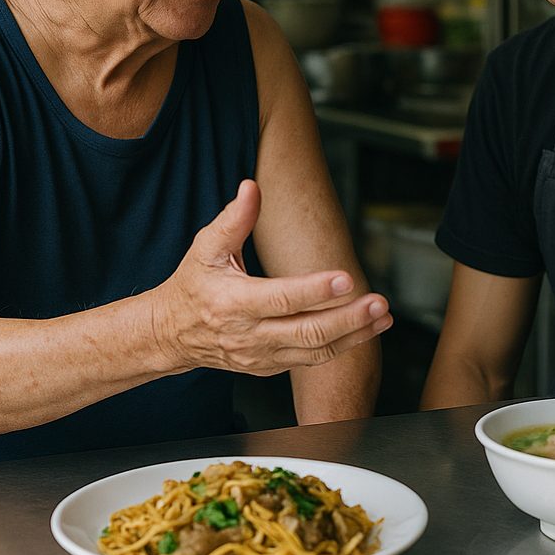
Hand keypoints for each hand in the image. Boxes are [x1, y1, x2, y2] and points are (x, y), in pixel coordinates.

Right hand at [153, 180, 390, 374]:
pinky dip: (342, 347)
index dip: (315, 290)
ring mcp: (261, 356)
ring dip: (354, 336)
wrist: (171, 334)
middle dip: (348, 319)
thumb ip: (233, 219)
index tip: (346, 278)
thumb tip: (251, 188)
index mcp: (233, 303)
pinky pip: (311, 361)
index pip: (280, 298)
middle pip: (307, 332)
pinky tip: (365, 331)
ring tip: (382, 317)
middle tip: (378, 303)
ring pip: (315, 352)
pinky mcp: (269, 367)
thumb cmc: (193, 286)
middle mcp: (249, 335)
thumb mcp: (205, 248)